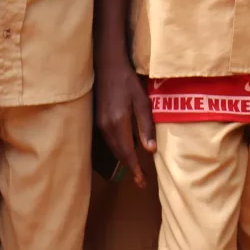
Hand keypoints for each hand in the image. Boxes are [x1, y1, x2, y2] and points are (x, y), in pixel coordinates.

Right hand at [96, 57, 155, 185]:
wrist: (107, 67)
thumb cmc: (128, 82)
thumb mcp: (142, 102)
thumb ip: (146, 126)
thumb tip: (150, 150)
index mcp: (118, 123)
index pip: (127, 152)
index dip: (134, 168)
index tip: (141, 182)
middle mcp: (106, 128)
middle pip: (119, 153)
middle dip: (130, 168)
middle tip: (141, 181)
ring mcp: (100, 124)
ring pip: (114, 148)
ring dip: (125, 160)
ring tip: (136, 171)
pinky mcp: (99, 120)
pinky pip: (110, 140)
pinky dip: (119, 149)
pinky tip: (127, 152)